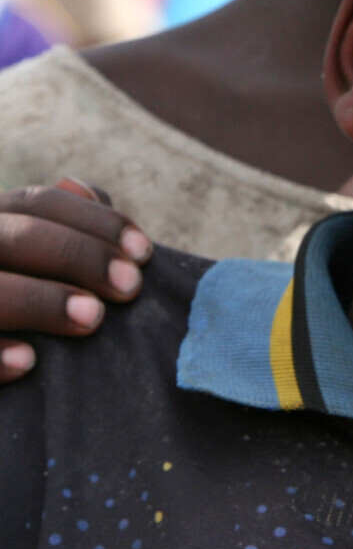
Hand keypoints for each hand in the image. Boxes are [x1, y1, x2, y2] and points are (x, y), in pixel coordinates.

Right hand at [0, 179, 152, 381]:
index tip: (143, 253)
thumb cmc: (16, 307)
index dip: (95, 222)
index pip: (36, 204)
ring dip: (39, 300)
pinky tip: (28, 362)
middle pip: (13, 237)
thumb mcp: (30, 262)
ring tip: (94, 318)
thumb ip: (59, 227)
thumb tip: (78, 186)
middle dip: (78, 256)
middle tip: (130, 286)